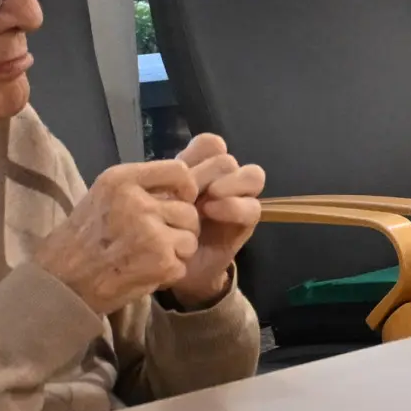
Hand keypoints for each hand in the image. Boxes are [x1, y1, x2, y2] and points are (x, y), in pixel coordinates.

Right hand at [33, 159, 203, 314]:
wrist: (60, 280)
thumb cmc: (84, 237)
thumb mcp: (104, 196)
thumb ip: (140, 188)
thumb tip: (184, 186)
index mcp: (121, 180)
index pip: (179, 171)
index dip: (186, 189)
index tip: (180, 202)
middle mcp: (138, 202)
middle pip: (189, 211)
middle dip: (179, 228)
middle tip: (156, 240)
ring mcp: (151, 233)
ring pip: (190, 239)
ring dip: (176, 252)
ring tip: (148, 257)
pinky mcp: (160, 261)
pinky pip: (182, 265)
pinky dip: (168, 274)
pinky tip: (143, 273)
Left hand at [170, 132, 265, 307]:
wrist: (173, 266)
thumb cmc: (160, 230)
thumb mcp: (157, 202)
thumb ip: (165, 182)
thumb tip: (172, 166)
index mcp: (199, 169)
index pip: (211, 144)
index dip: (199, 153)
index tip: (180, 172)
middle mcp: (222, 179)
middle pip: (227, 160)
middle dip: (208, 173)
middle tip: (189, 193)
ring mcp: (238, 198)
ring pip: (252, 175)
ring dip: (230, 184)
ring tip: (209, 200)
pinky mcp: (247, 220)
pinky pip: (253, 206)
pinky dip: (235, 206)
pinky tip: (213, 212)